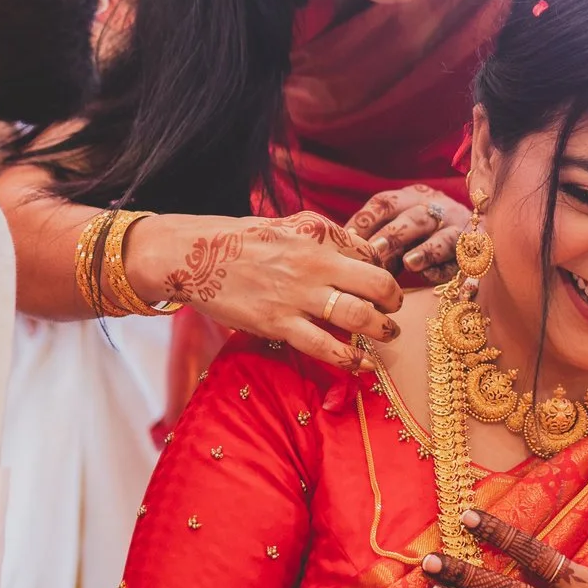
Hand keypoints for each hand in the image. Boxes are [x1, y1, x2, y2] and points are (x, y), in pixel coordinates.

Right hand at [134, 212, 402, 370]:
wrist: (192, 256)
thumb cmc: (239, 239)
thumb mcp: (287, 223)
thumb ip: (323, 236)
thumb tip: (356, 249)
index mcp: (318, 236)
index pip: (370, 253)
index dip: (383, 270)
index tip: (383, 284)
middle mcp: (315, 264)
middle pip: (377, 284)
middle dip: (394, 300)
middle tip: (395, 309)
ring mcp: (298, 296)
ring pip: (359, 317)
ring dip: (382, 329)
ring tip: (388, 334)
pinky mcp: (278, 324)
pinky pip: (326, 347)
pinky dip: (351, 359)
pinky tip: (363, 364)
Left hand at [349, 186, 469, 277]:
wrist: (472, 232)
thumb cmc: (417, 236)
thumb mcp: (397, 228)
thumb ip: (376, 238)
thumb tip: (344, 257)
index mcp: (412, 198)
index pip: (386, 202)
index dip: (367, 219)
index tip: (349, 237)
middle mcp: (437, 208)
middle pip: (415, 218)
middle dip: (393, 235)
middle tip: (375, 252)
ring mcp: (459, 230)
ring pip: (444, 237)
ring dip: (426, 250)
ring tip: (409, 263)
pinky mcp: (474, 252)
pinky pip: (460, 260)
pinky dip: (444, 268)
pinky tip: (429, 276)